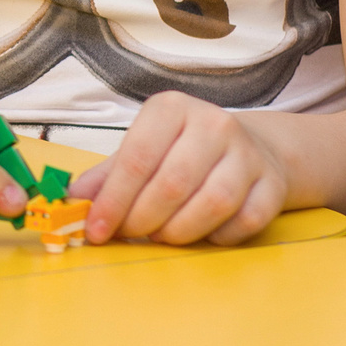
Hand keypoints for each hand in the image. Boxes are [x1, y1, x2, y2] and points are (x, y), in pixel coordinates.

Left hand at [72, 90, 287, 246]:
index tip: (96, 230)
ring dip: (178, 231)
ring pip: (210, 204)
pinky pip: (243, 222)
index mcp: (172, 109)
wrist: (252, 147)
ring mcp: (248, 153)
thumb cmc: (183, 151)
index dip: (113, 200)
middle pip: (172, 184)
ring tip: (161, 235)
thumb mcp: (143, 149)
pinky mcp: (272, 184)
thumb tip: (73, 200)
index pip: (136, 158)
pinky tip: (202, 233)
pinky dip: (217, 236)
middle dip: (142, 220)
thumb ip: (108, 175)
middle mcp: (213, 124)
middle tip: (129, 235)